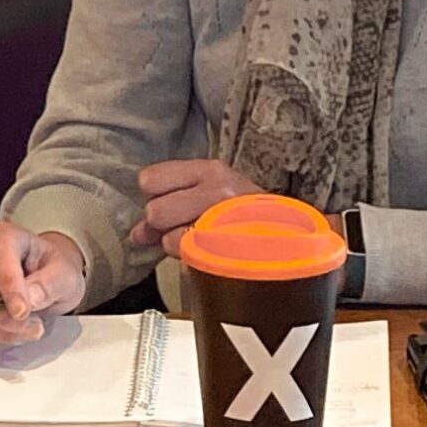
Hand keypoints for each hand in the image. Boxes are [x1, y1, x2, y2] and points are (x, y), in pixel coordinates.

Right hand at [0, 222, 87, 348]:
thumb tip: (29, 299)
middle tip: (30, 328)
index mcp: (3, 237)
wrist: (47, 279)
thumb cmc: (53, 271)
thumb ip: (49, 284)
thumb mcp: (65, 275)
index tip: (23, 312)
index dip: (8, 287)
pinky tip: (7, 336)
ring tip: (26, 331)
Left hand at [127, 160, 261, 260]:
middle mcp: (218, 188)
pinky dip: (191, 257)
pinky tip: (208, 252)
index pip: (149, 179)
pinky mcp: (230, 245)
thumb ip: (168, 206)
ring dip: (178, 245)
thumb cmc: (244, 214)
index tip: (170, 203)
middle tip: (186, 225)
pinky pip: (188, 255)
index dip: (154, 197)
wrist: (290, 235)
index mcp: (210, 169)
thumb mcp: (208, 195)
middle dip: (164, 225)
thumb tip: (135, 234)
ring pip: (169, 238)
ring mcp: (225, 217)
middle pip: (154, 211)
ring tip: (202, 239)